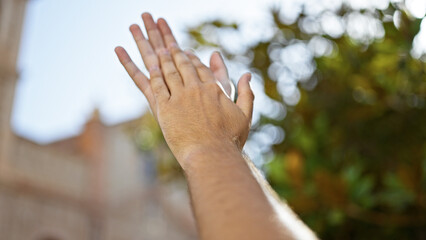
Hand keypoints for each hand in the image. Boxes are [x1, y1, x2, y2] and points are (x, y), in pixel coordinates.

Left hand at [115, 13, 253, 167]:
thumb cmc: (230, 140)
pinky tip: (137, 57)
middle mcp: (194, 87)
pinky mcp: (164, 107)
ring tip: (143, 32)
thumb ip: (247, 93)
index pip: (198, 66)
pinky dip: (143, 69)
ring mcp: (178, 96)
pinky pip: (150, 84)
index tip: (183, 49)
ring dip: (153, 48)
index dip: (190, 56)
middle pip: (180, 60)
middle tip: (158, 27)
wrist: (212, 155)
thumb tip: (248, 74)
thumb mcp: (245, 115)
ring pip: (164, 67)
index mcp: (213, 88)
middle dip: (168, 41)